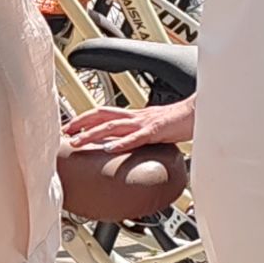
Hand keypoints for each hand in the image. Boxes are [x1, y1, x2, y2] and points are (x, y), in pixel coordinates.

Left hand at [63, 96, 194, 153]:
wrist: (200, 114)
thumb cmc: (180, 122)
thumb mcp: (154, 129)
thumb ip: (139, 135)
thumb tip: (126, 144)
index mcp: (134, 116)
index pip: (103, 113)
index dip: (84, 119)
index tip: (68, 128)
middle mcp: (135, 117)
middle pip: (100, 116)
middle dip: (80, 124)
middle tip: (64, 133)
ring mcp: (144, 122)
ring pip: (112, 126)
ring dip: (92, 134)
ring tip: (77, 142)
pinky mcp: (156, 130)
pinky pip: (136, 137)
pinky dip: (121, 143)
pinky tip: (109, 149)